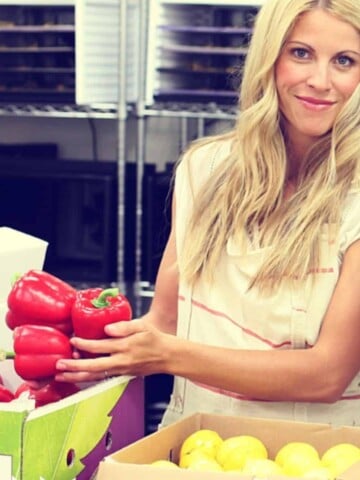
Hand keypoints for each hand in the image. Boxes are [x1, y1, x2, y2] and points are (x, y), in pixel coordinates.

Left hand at [54, 318, 171, 382]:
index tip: (73, 340)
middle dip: (74, 367)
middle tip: (59, 365)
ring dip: (77, 377)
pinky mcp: (121, 375)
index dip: (84, 344)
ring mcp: (121, 370)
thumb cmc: (154, 338)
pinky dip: (87, 379)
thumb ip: (124, 326)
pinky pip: (101, 378)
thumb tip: (107, 328)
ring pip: (95, 376)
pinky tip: (77, 377)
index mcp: (126, 347)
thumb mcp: (142, 326)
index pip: (100, 347)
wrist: (167, 356)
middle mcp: (121, 361)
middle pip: (93, 366)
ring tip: (61, 376)